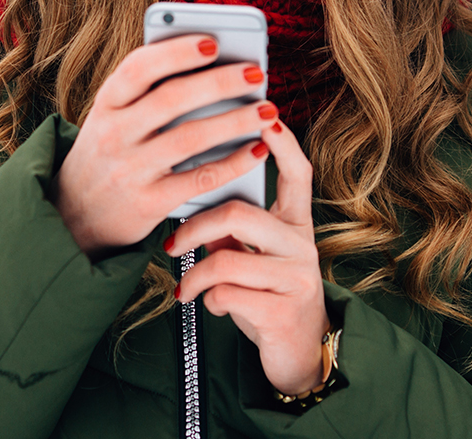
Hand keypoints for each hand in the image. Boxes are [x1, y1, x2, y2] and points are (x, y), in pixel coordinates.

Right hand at [52, 35, 271, 256]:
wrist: (75, 215)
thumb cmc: (107, 153)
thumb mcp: (111, 117)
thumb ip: (146, 93)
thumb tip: (208, 62)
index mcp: (105, 104)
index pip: (138, 68)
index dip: (176, 52)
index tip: (212, 42)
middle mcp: (114, 134)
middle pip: (171, 99)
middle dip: (219, 82)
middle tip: (255, 72)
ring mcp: (130, 170)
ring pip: (190, 138)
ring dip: (235, 120)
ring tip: (267, 109)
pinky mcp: (149, 203)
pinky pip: (200, 179)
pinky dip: (233, 163)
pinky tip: (257, 149)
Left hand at [166, 117, 329, 394]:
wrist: (296, 354)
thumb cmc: (265, 295)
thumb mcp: (251, 258)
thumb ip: (231, 229)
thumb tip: (192, 196)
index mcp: (295, 225)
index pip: (298, 174)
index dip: (284, 144)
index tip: (267, 116)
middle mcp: (302, 245)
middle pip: (240, 214)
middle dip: (194, 227)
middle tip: (169, 243)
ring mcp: (298, 277)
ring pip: (227, 259)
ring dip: (194, 275)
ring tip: (184, 288)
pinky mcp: (285, 311)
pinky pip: (228, 295)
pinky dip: (208, 301)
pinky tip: (210, 307)